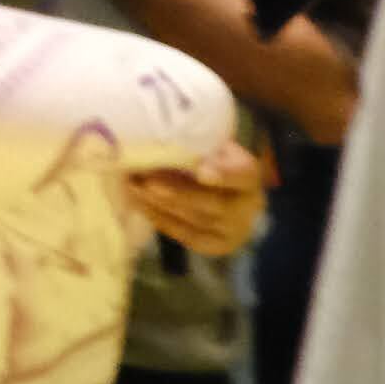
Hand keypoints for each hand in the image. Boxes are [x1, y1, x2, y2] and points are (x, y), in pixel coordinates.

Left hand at [124, 140, 269, 258]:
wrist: (226, 192)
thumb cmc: (212, 158)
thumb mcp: (211, 144)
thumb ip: (196, 145)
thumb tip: (163, 138)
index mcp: (249, 175)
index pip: (243, 174)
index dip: (224, 174)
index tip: (201, 170)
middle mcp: (248, 207)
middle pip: (215, 203)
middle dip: (178, 192)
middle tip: (147, 181)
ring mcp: (234, 230)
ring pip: (196, 220)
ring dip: (161, 205)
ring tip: (134, 188)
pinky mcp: (216, 245)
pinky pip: (187, 235)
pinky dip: (161, 219)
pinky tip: (141, 204)